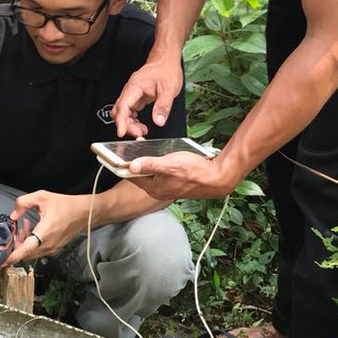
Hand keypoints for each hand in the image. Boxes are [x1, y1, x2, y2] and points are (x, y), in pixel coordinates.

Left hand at [5, 190, 86, 266]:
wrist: (84, 213)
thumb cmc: (65, 204)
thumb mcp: (42, 196)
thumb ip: (23, 203)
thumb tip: (13, 215)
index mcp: (45, 232)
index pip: (26, 250)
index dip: (12, 257)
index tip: (2, 261)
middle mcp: (49, 244)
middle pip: (25, 253)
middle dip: (16, 245)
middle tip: (14, 232)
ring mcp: (52, 249)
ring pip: (31, 253)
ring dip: (24, 244)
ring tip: (24, 228)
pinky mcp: (54, 249)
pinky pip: (38, 251)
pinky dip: (31, 244)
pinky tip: (32, 230)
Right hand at [113, 57, 182, 137]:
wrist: (166, 59)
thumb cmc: (167, 69)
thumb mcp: (169, 89)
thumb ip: (163, 106)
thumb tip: (158, 121)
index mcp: (136, 86)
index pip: (123, 105)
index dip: (121, 120)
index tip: (121, 132)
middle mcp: (131, 89)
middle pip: (119, 110)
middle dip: (126, 124)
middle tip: (139, 133)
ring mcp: (132, 93)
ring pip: (123, 111)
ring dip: (129, 123)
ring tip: (141, 130)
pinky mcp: (136, 96)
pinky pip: (129, 110)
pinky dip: (132, 119)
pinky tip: (140, 124)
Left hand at [125, 151, 240, 200]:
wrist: (216, 178)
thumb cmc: (195, 172)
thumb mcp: (168, 164)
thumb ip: (149, 165)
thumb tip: (132, 166)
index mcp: (154, 188)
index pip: (132, 176)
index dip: (125, 164)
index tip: (120, 153)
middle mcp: (159, 190)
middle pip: (141, 174)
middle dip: (137, 161)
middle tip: (136, 146)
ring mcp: (168, 187)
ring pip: (152, 173)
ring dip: (149, 161)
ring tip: (150, 149)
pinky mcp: (176, 182)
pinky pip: (162, 173)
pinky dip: (159, 164)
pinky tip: (164, 156)